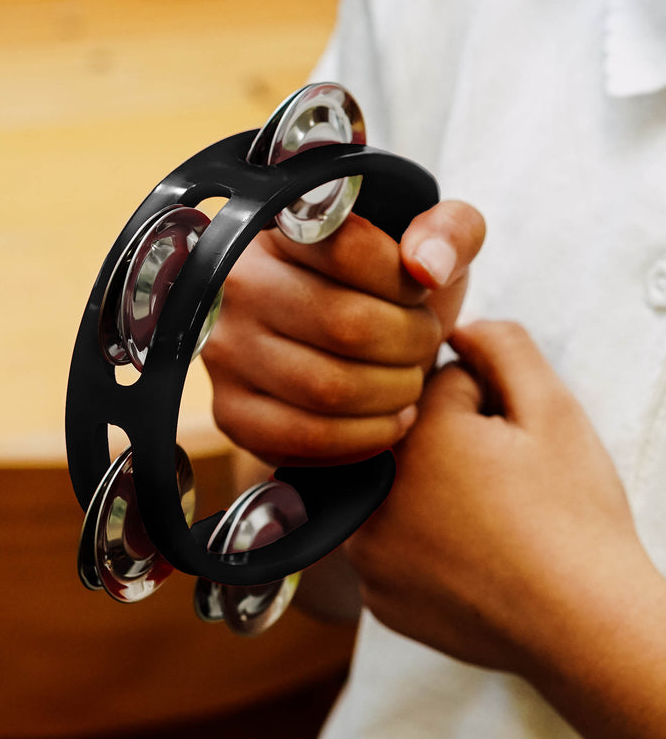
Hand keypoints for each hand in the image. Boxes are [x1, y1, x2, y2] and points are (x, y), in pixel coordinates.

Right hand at [202, 200, 485, 465]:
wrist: (339, 349)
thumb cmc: (382, 293)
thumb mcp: (424, 247)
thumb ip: (448, 231)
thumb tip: (427, 266)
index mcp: (279, 228)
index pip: (350, 249)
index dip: (404, 281)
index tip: (418, 292)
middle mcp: (237, 286)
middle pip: (345, 325)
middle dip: (410, 343)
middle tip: (423, 345)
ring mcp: (226, 351)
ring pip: (328, 388)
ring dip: (393, 394)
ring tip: (408, 383)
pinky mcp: (231, 412)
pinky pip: (307, 437)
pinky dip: (366, 437)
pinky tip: (387, 420)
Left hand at [347, 320, 665, 737]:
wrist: (587, 626)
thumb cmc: (573, 517)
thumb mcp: (552, 409)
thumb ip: (501, 345)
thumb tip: (456, 328)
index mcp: (410, 435)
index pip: (430, 384)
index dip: (481, 404)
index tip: (507, 438)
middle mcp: (370, 492)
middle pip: (402, 434)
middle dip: (444, 441)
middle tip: (498, 478)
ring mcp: (367, 553)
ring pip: (390, 487)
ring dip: (424, 489)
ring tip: (485, 519)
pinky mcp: (377, 595)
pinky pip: (387, 545)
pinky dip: (418, 543)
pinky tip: (466, 557)